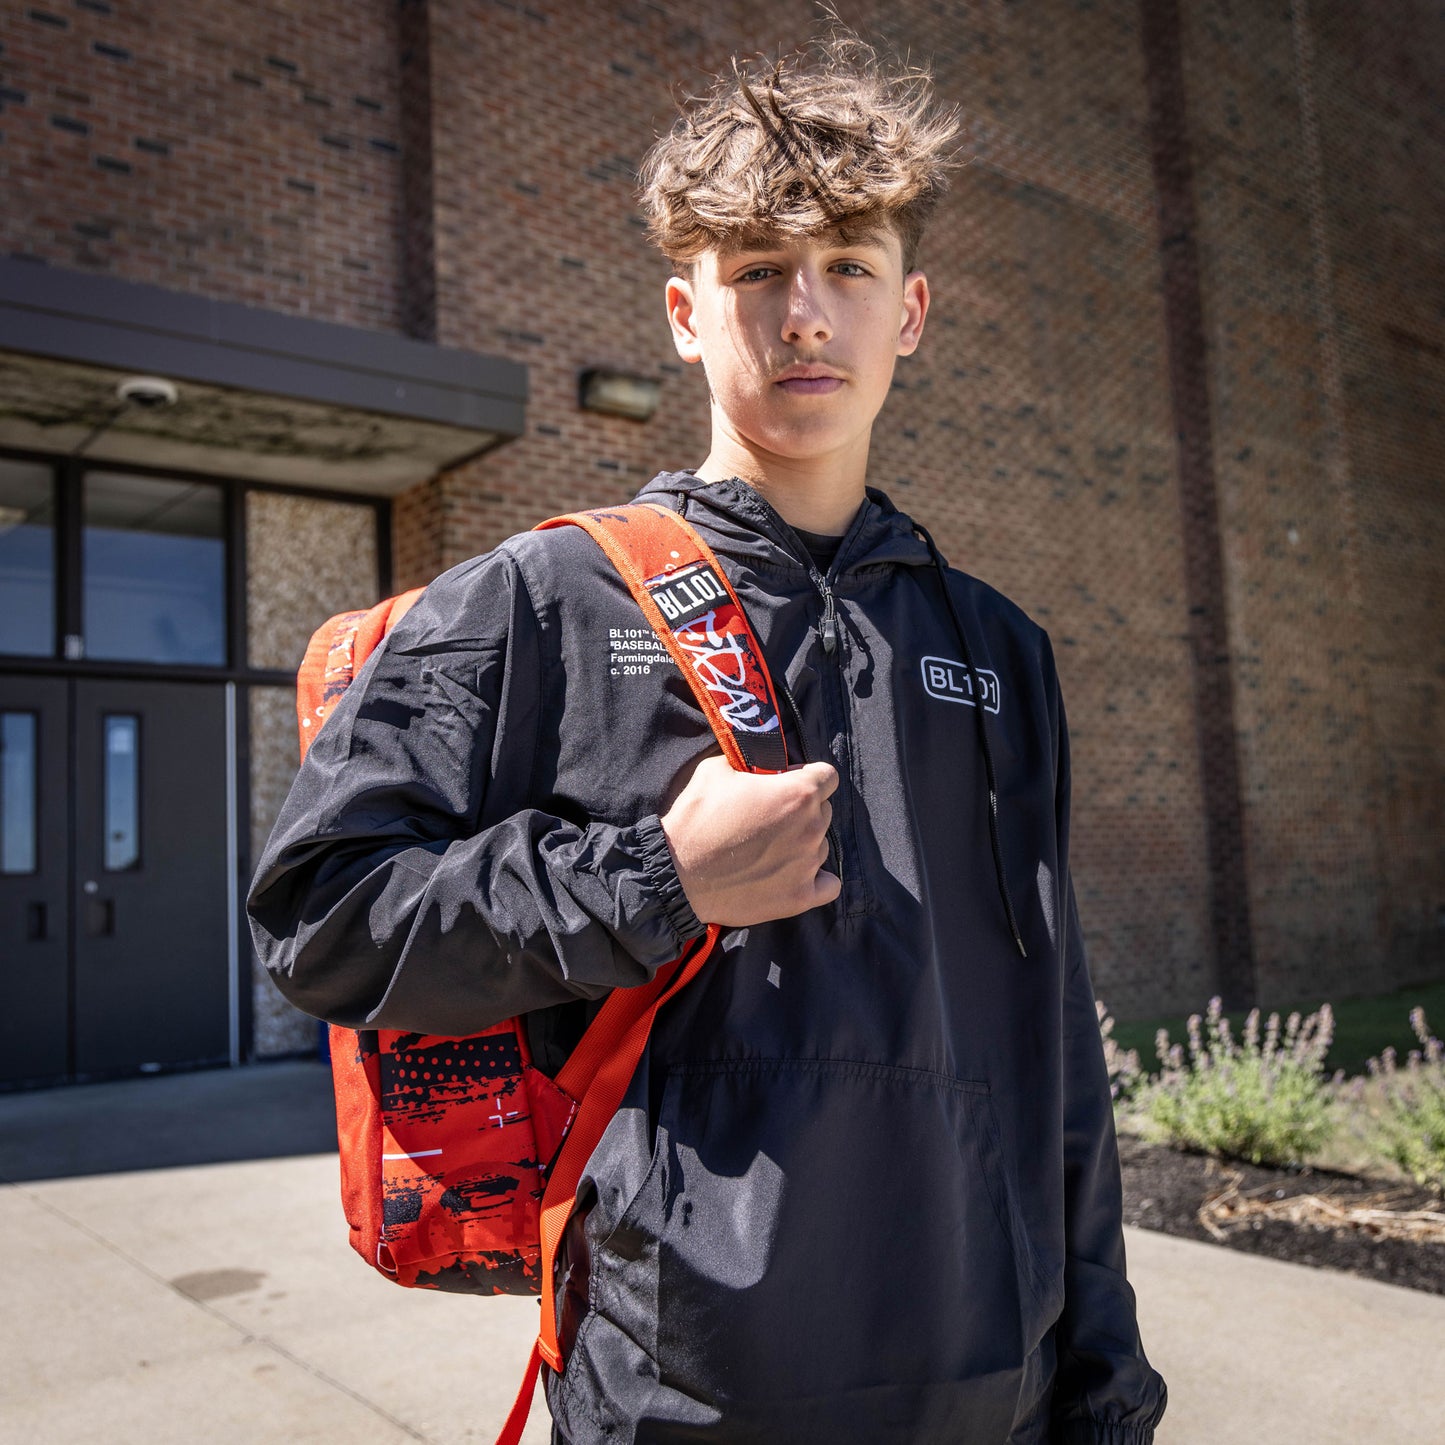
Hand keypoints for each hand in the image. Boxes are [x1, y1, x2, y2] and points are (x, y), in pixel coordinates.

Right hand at [659, 754, 840, 925]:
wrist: (678, 874)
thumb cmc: (696, 819)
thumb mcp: (716, 770)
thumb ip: (748, 762)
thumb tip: (755, 762)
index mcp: (798, 794)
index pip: (828, 777)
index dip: (808, 777)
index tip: (789, 784)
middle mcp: (811, 828)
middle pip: (824, 811)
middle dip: (803, 810)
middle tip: (771, 817)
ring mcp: (808, 864)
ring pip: (822, 846)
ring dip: (803, 843)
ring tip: (770, 849)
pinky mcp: (800, 897)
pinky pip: (830, 885)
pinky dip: (817, 879)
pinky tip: (796, 874)